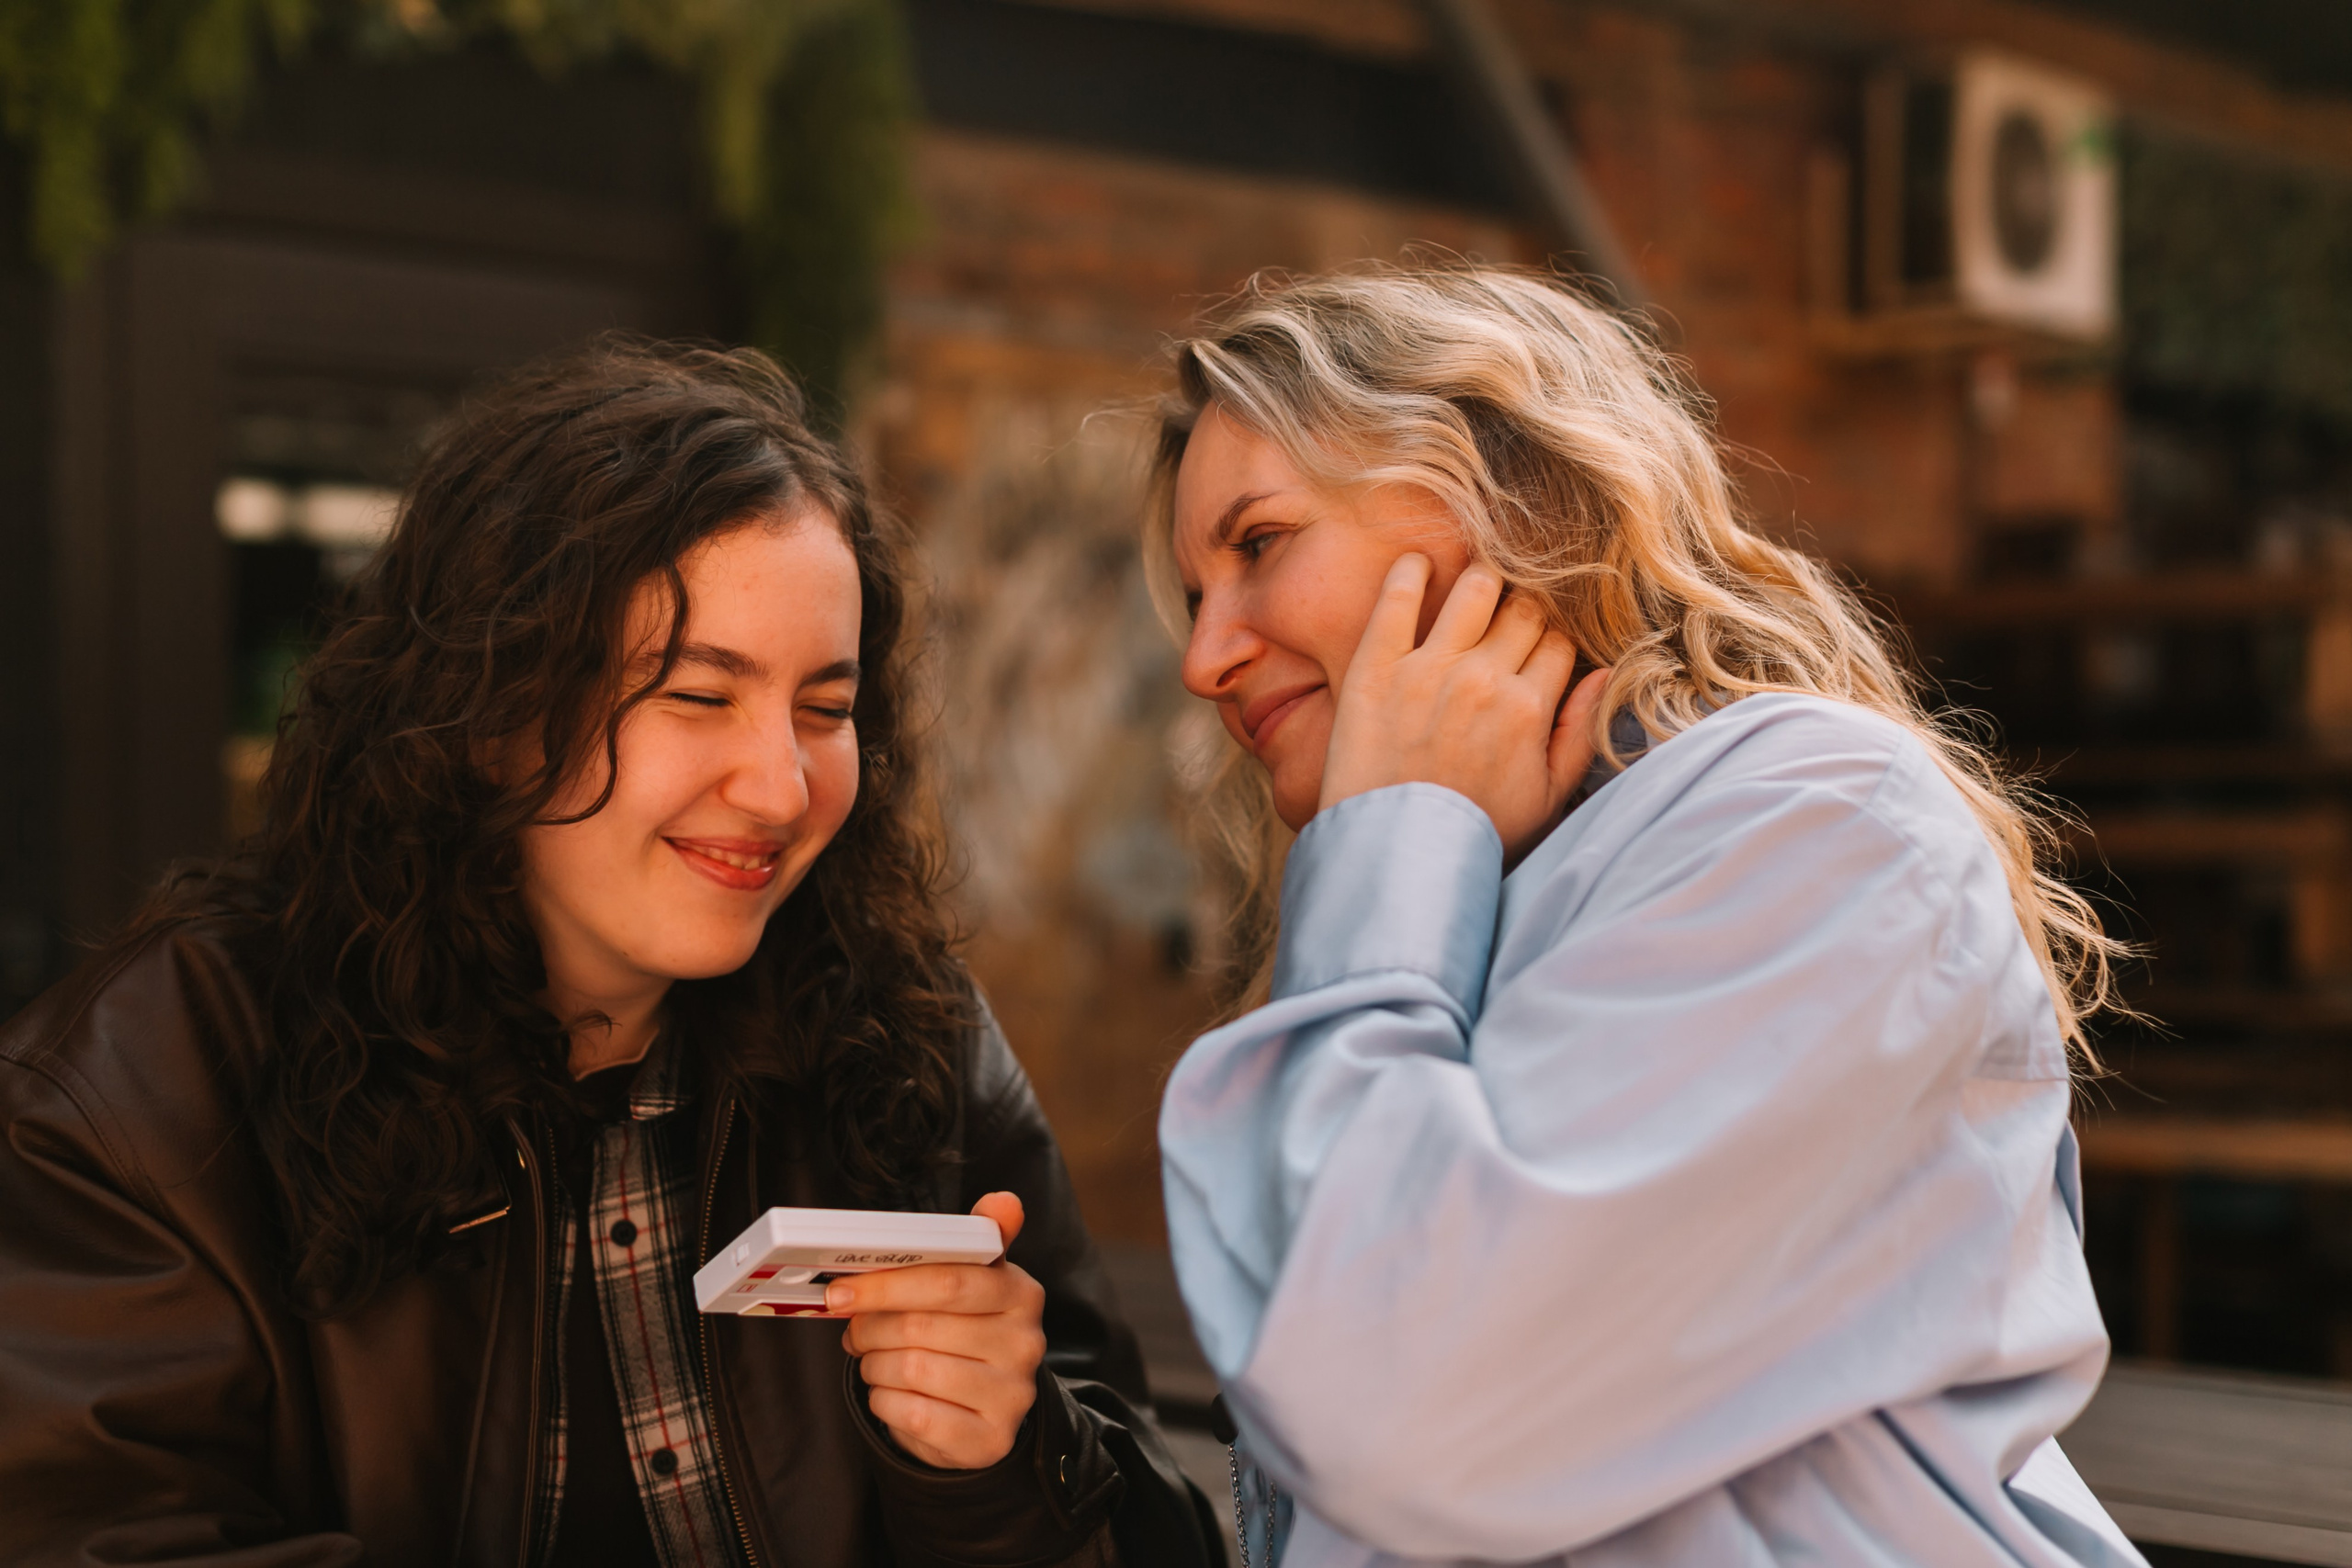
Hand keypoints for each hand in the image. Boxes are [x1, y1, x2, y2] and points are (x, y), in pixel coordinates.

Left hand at [832, 1192, 1045, 1469]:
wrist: (984, 1409)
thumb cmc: (965, 1331)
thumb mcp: (974, 1282)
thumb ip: (978, 1239)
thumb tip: (1004, 1201)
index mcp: (1021, 1293)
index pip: (949, 1281)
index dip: (887, 1285)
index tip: (840, 1291)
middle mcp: (1026, 1344)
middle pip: (922, 1327)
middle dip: (871, 1328)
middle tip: (853, 1329)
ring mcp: (1012, 1395)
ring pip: (913, 1371)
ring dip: (875, 1366)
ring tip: (874, 1360)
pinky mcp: (989, 1440)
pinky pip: (914, 1416)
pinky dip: (885, 1402)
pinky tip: (889, 1392)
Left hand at [1320, 556, 1609, 861]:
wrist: (1395, 855)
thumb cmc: (1474, 834)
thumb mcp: (1546, 800)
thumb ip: (1579, 735)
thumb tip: (1603, 674)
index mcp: (1528, 708)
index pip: (1558, 642)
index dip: (1552, 641)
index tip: (1537, 647)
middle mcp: (1483, 679)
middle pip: (1523, 610)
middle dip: (1524, 608)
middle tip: (1507, 617)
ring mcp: (1427, 669)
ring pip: (1475, 589)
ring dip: (1482, 579)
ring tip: (1474, 584)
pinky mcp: (1375, 667)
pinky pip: (1396, 599)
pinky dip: (1409, 573)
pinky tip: (1416, 565)